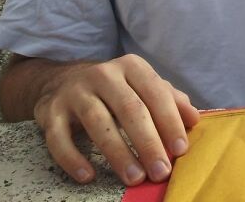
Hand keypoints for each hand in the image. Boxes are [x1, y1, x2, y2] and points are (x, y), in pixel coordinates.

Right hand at [32, 54, 200, 185]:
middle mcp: (104, 74)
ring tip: (135, 178)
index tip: (181, 150)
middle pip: (130, 109)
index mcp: (132, 66)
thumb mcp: (142, 85)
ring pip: (98, 124)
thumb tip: (194, 119)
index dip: (170, 122)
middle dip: (148, 143)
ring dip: (118, 154)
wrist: (62, 79)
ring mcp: (76, 91)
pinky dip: (73, 159)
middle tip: (161, 171)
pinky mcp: (50, 111)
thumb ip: (169, 99)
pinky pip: (60, 138)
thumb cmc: (115, 88)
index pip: (156, 94)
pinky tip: (88, 176)